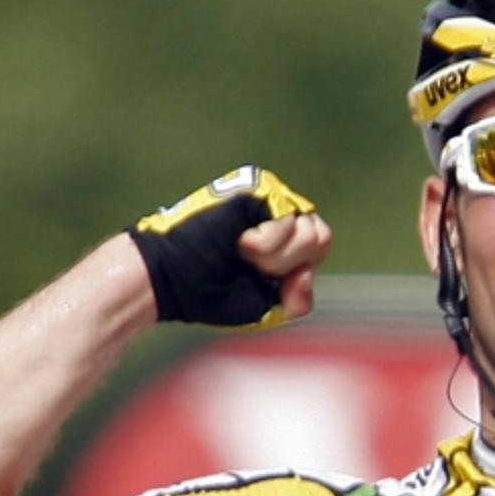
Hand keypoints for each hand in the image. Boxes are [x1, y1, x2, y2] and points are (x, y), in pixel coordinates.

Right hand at [130, 166, 330, 328]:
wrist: (172, 280)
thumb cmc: (211, 293)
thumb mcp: (266, 308)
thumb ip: (299, 300)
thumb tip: (308, 272)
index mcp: (284, 235)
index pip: (319, 248)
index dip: (295, 275)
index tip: (260, 279)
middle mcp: (278, 211)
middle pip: (321, 238)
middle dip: (288, 265)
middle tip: (251, 265)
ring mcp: (268, 196)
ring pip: (309, 231)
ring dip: (275, 257)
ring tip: (241, 252)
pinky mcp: (255, 187)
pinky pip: (288, 221)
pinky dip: (266, 245)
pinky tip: (238, 241)